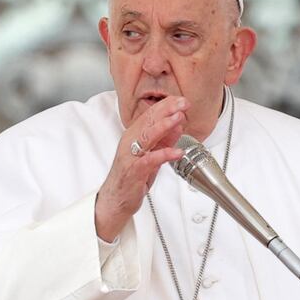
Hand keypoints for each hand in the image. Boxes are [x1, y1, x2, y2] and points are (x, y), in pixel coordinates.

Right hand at [95, 97, 187, 240]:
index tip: (182, 100)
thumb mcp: (153, 153)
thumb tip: (178, 124)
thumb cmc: (133, 175)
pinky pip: (149, 160)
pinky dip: (164, 154)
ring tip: (179, 118)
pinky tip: (177, 152)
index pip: (151, 115)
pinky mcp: (134, 171)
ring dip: (164, 126)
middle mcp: (130, 141)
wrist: (116, 199)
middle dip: (167, 110)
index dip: (167, 105)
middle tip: (184, 102)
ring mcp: (131, 156)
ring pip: (147, 136)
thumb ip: (165, 139)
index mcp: (134, 135)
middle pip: (149, 121)